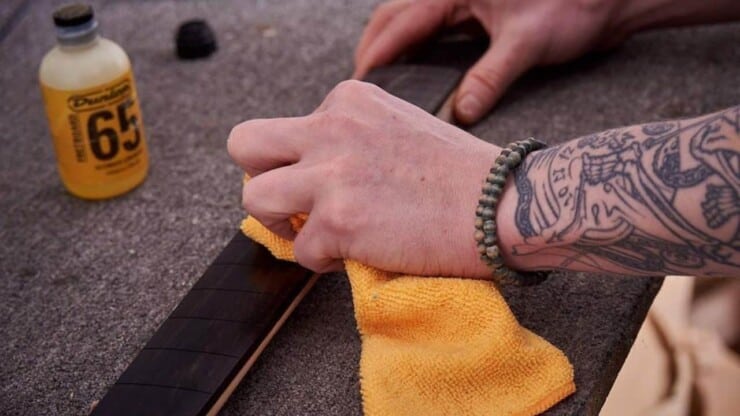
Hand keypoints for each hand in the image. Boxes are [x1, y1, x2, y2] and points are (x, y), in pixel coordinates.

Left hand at [228, 80, 498, 276]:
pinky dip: (322, 260)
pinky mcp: (339, 221)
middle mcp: (332, 127)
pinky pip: (300, 250)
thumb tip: (315, 170)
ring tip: (312, 233)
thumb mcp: (397, 125)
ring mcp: (332, 174)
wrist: (503, 204)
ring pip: (253, 197)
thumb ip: (352, 136)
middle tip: (287, 202)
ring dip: (278, 223)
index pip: (287, 128)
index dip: (301, 163)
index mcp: (348, 99)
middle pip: (244, 143)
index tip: (328, 185)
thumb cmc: (461, 173)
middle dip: (259, 177)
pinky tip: (354, 254)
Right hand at [353, 0, 628, 123]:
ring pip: (411, 18)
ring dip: (393, 44)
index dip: (376, 54)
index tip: (359, 83)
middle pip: (394, 14)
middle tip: (362, 85)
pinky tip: (417, 70)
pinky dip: (417, 45)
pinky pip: (433, 25)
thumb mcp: (528, 43)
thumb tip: (461, 114)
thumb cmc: (575, 6)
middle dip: (374, 46)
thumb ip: (490, 77)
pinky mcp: (476, 6)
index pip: (401, 23)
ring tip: (382, 81)